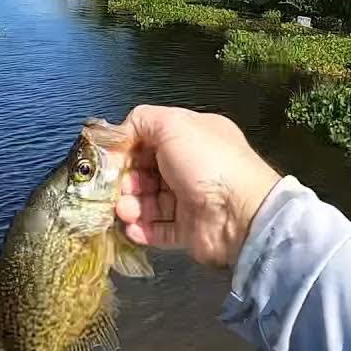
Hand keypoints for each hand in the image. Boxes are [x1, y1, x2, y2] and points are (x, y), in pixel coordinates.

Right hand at [116, 105, 281, 266]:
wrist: (239, 212)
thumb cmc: (206, 162)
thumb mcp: (173, 124)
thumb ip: (141, 120)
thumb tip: (120, 133)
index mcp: (192, 137)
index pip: (150, 140)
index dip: (128, 149)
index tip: (111, 161)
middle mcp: (191, 167)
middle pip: (146, 173)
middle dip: (127, 181)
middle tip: (119, 190)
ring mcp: (190, 200)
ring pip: (149, 202)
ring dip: (131, 206)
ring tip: (125, 211)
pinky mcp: (188, 230)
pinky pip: (158, 229)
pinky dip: (143, 229)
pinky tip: (133, 229)